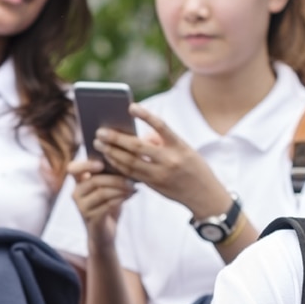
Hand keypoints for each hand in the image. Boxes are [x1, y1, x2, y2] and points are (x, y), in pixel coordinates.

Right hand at [69, 157, 135, 248]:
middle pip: (94, 181)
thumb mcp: (107, 188)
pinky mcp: (91, 218)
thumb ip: (110, 175)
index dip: (85, 164)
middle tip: (132, 180)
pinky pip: (107, 205)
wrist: (104, 233)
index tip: (101, 164)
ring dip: (120, 189)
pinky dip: (120, 199)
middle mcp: (76, 194)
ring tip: (133, 188)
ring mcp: (82, 207)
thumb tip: (126, 160)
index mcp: (78, 182)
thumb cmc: (107, 206)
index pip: (73, 169)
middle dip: (116, 179)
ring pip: (102, 193)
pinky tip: (130, 196)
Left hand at [93, 105, 230, 214]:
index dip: (145, 115)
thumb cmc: (194, 168)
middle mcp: (169, 160)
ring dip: (112, 153)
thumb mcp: (185, 149)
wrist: (205, 196)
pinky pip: (132, 174)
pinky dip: (118, 165)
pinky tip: (109, 158)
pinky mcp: (154, 186)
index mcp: (179, 146)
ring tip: (99, 144)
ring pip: (129, 163)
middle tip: (100, 131)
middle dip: (115, 139)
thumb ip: (163, 141)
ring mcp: (160, 175)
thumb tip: (140, 136)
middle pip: (137, 147)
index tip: (130, 107)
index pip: (160, 126)